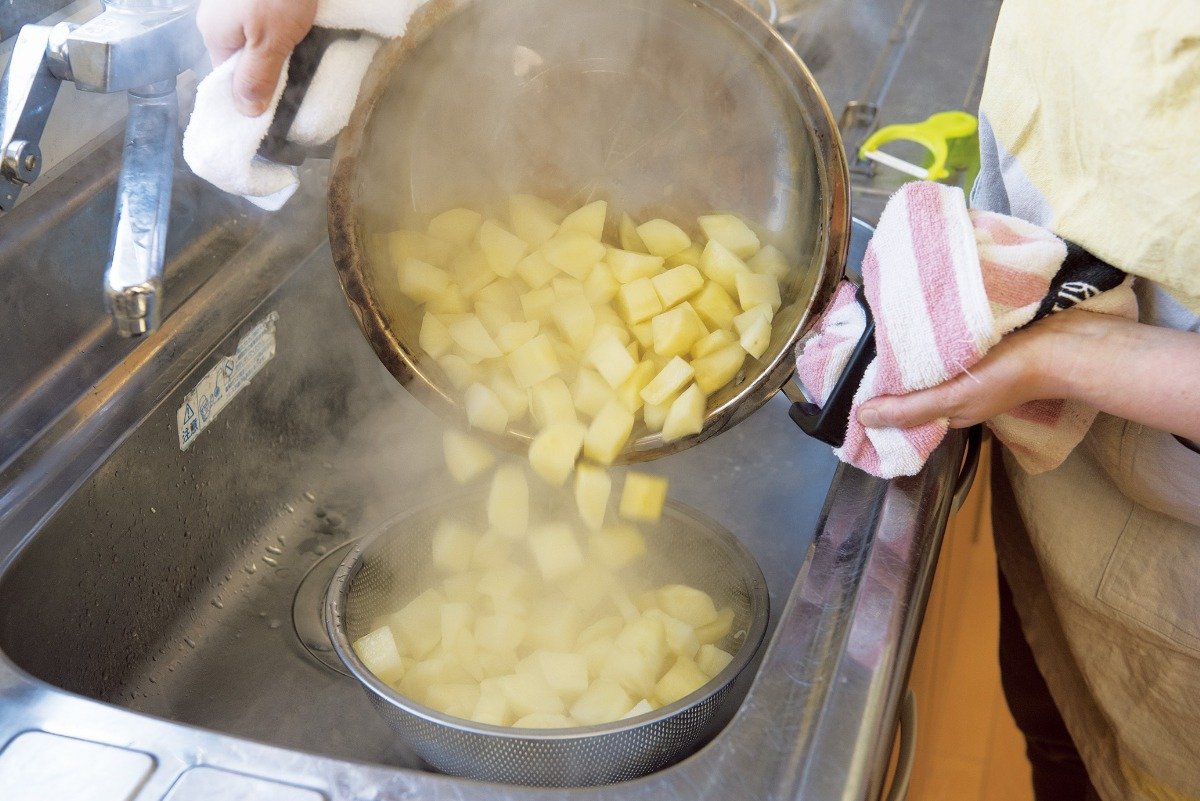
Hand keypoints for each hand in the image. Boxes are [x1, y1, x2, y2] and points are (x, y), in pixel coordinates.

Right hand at [196, 0, 317, 115]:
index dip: (254, 90)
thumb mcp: (270, 40)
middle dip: (270, 68)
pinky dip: (284, 29)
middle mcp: (217, 17)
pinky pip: (267, 21)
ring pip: (256, 39)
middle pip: (243, 57)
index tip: (281, 101)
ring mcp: (233, 3)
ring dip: (280, 48)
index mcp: (214, 33)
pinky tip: (303, 32)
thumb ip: (257, 76)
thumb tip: (246, 111)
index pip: (230, 77)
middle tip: (300, 75)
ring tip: (305, 54)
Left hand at [856, 309, 1100, 429]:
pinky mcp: (978, 345)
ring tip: (881, 328)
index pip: (901, 409)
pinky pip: (943, 343)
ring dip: (907, 349)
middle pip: (911, 385)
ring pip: (925, 363)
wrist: (1062, 343)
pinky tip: (915, 319)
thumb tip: (863, 418)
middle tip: (862, 344)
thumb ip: (910, 409)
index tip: (851, 378)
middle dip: (890, 370)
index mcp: (947, 412)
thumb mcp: (953, 397)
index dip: (877, 398)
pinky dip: (929, 335)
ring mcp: (967, 369)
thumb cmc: (1009, 374)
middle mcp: (954, 393)